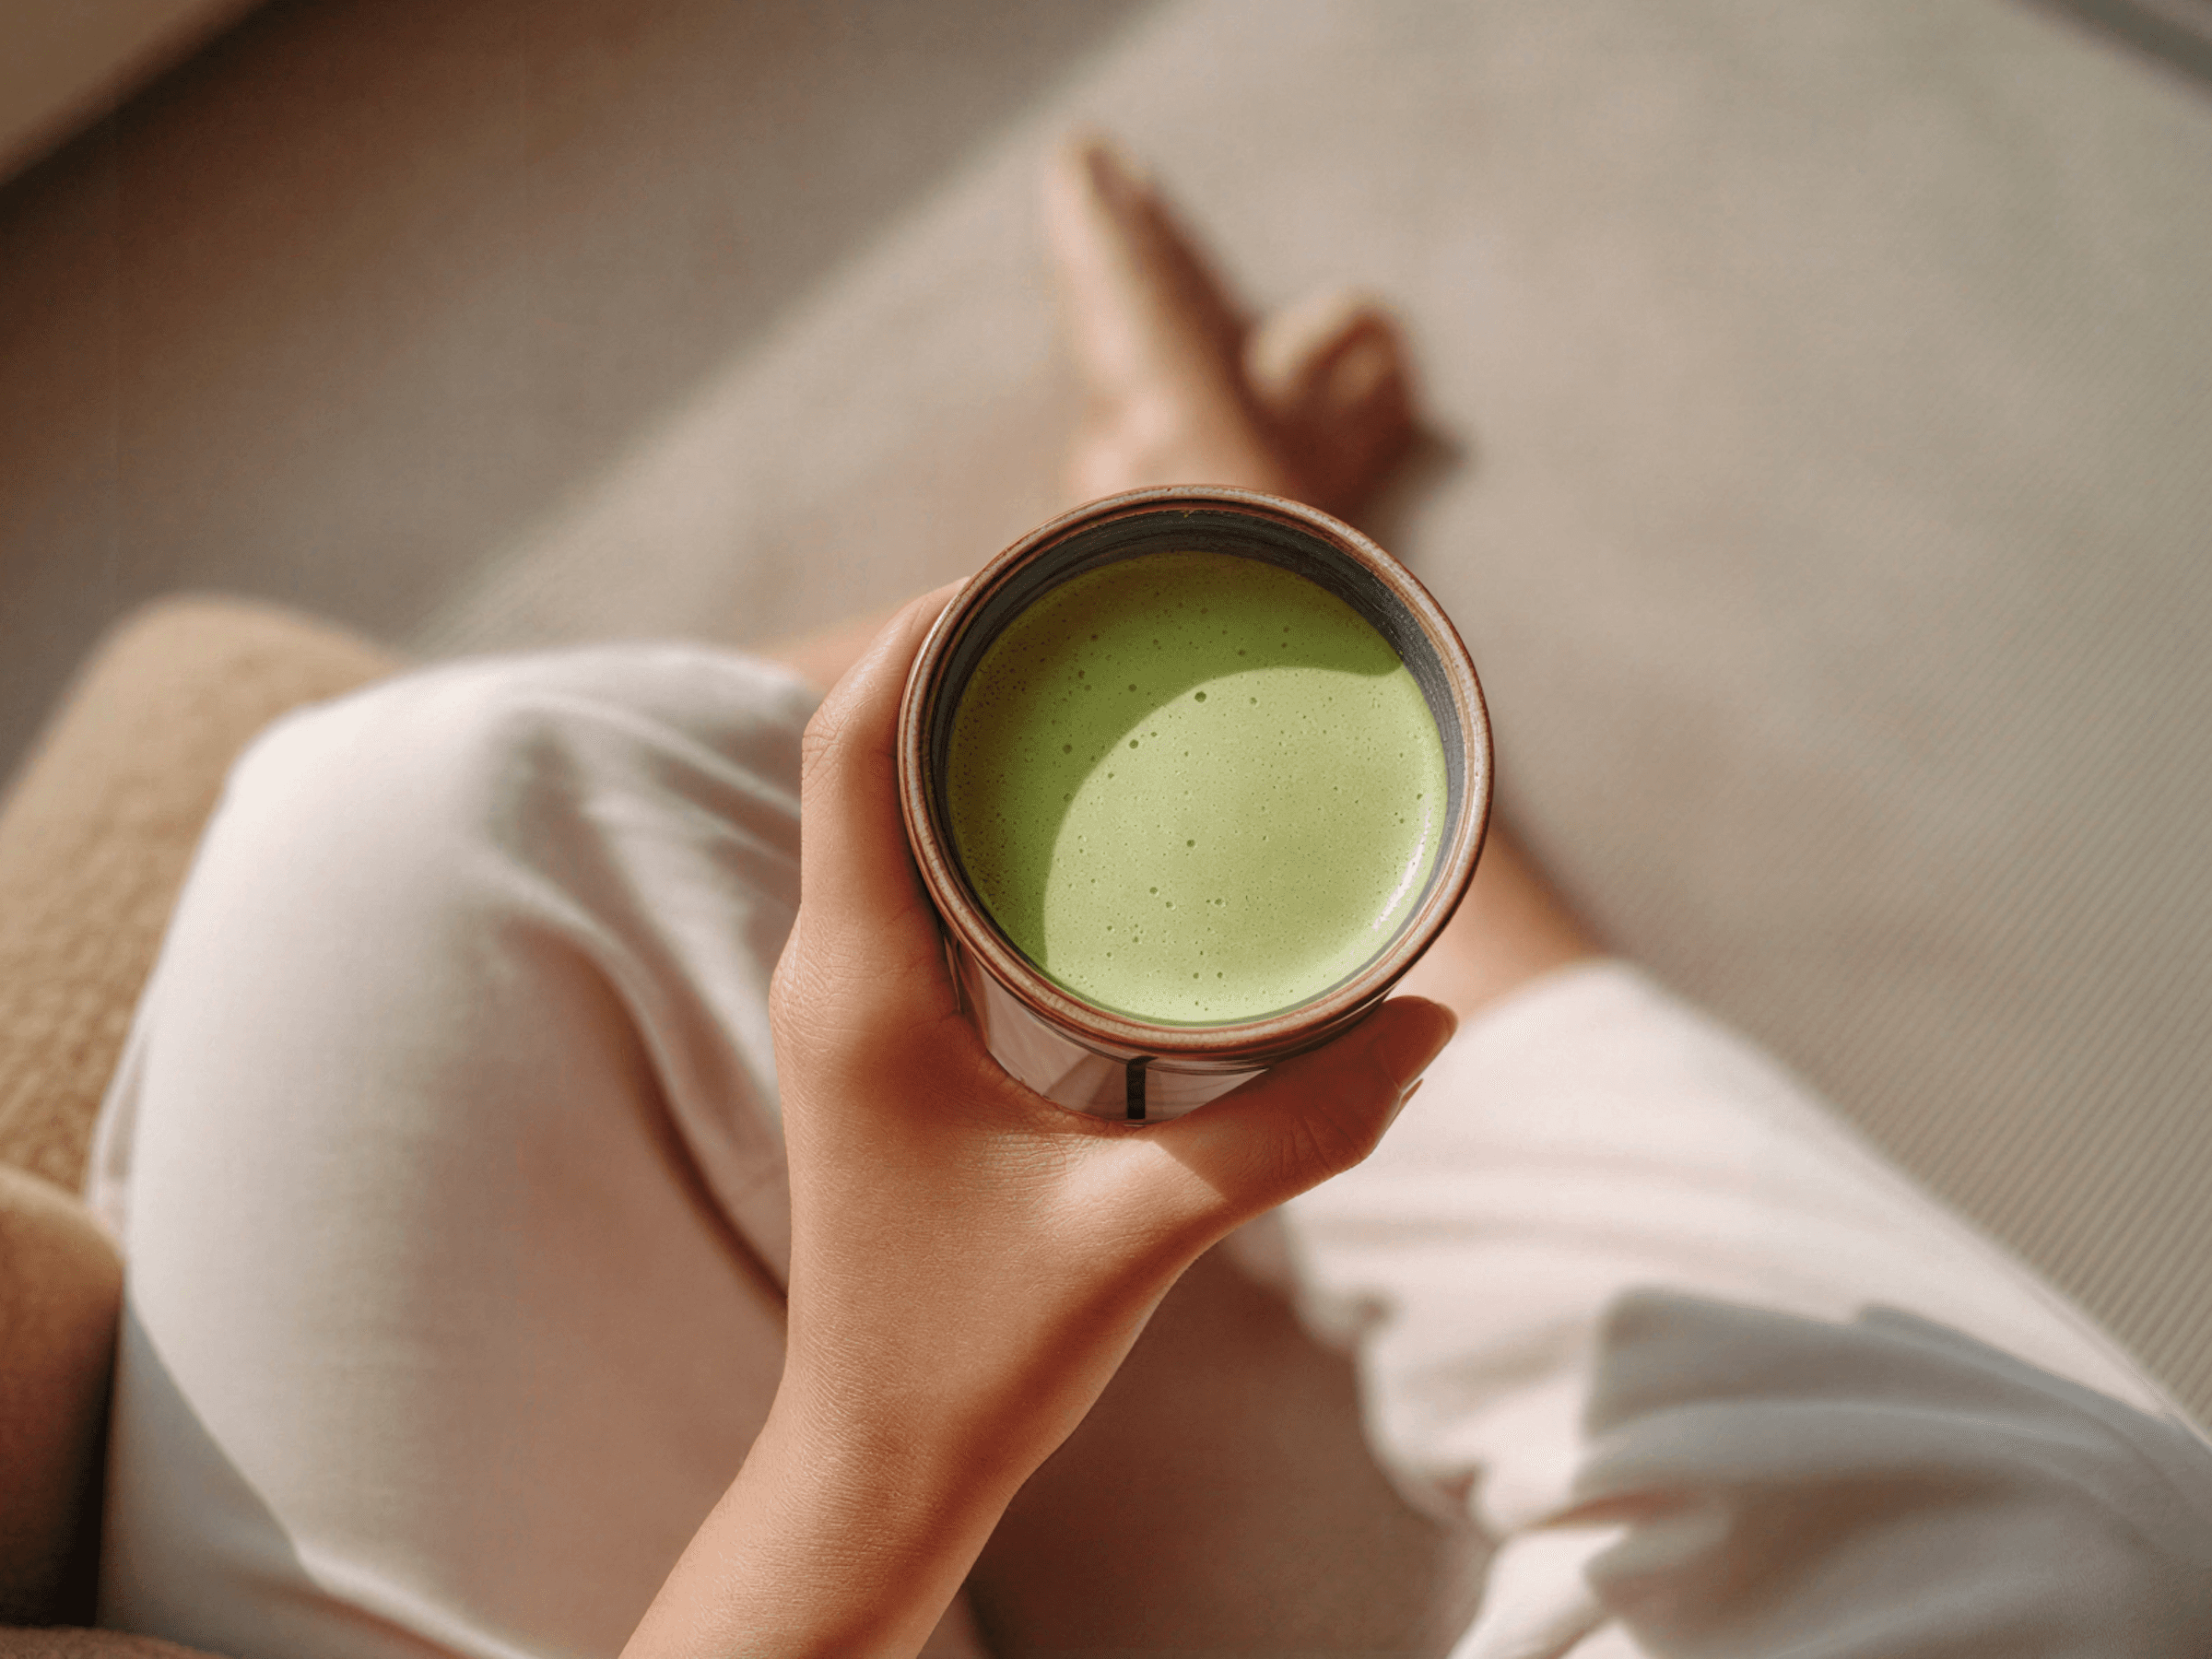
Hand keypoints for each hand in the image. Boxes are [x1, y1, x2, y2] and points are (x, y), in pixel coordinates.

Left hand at [626, 585, 1457, 1658]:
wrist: (879, 1461)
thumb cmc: (976, 1354)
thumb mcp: (1146, 1234)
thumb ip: (1294, 1131)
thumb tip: (1430, 1023)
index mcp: (859, 984)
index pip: (854, 744)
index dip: (926, 626)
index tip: (1035, 557)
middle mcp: (832, 968)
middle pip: (866, 748)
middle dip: (966, 649)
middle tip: (1097, 590)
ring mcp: (849, 1000)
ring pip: (885, 809)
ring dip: (968, 726)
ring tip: (1092, 666)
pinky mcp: (883, 1035)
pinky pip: (912, 873)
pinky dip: (978, 810)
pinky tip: (1074, 811)